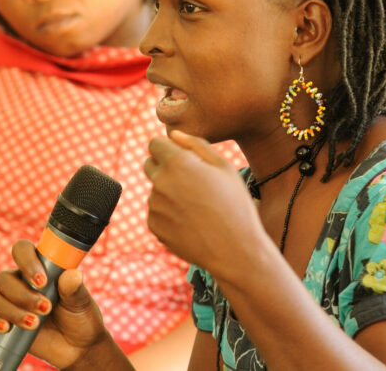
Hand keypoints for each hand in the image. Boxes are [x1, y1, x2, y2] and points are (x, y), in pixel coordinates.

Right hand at [0, 240, 110, 367]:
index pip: (22, 250)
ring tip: (34, 324)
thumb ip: (74, 289)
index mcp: (39, 268)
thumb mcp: (81, 303)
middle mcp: (20, 281)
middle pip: (4, 278)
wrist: (78, 348)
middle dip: (22, 296)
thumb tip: (72, 275)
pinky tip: (6, 328)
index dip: (26, 261)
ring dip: (12, 311)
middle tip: (45, 309)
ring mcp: (10, 301)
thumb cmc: (81, 319)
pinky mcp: (2, 320)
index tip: (41, 281)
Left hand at [144, 130, 265, 275]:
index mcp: (177, 163)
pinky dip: (169, 215)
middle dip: (165, 167)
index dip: (167, 148)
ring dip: (169, 193)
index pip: (154, 144)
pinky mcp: (153, 226)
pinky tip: (191, 223)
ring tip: (198, 208)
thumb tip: (174, 135)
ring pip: (155, 191)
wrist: (235, 250)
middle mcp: (160, 182)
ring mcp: (154, 205)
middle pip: (150, 165)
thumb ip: (196, 145)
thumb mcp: (223, 168)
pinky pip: (157, 213)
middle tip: (190, 182)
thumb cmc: (235, 205)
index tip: (180, 157)